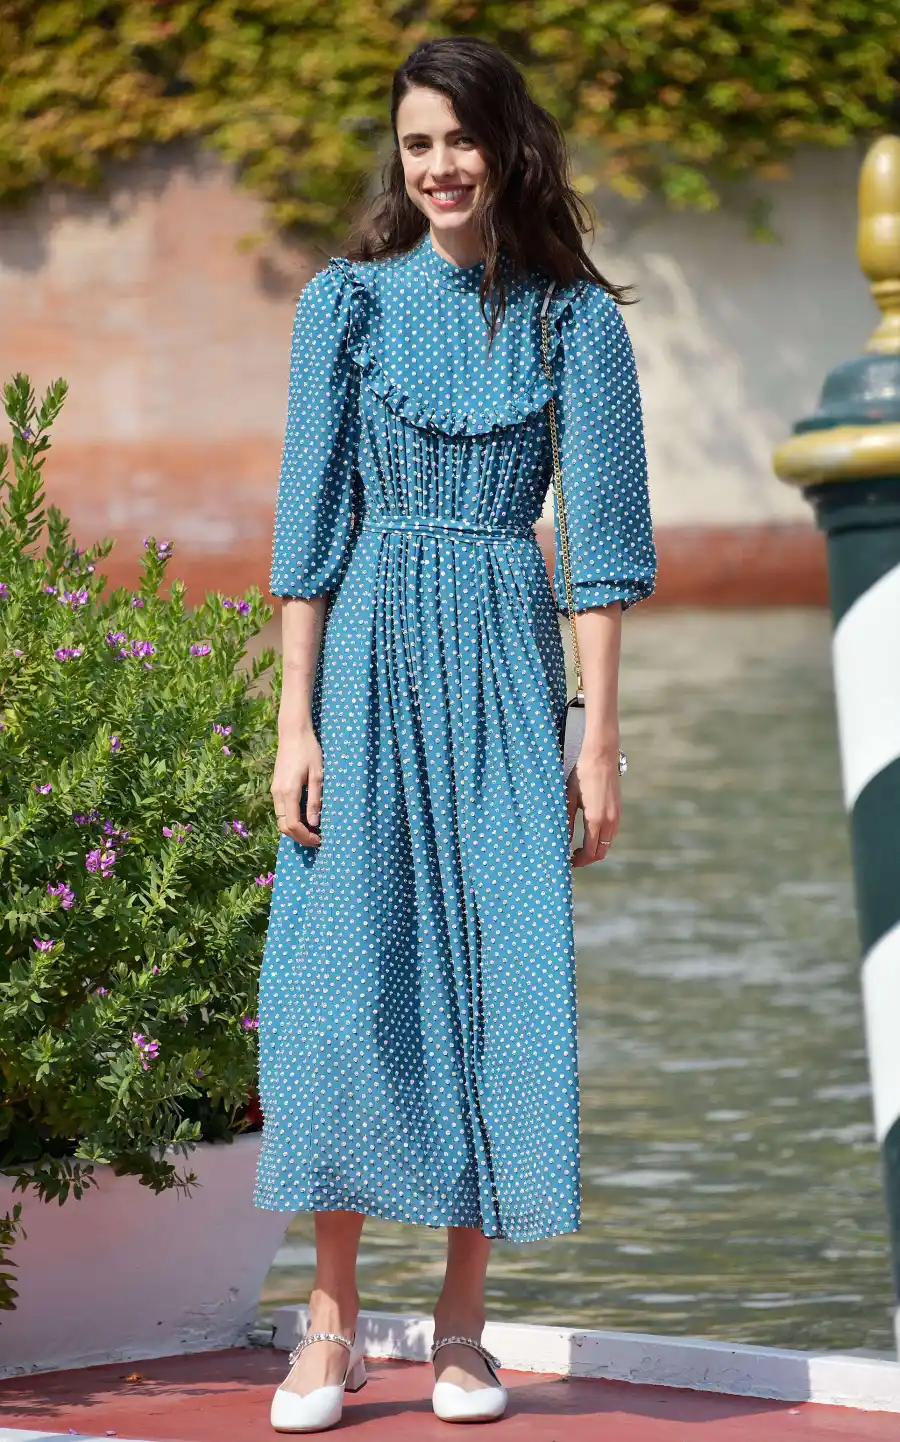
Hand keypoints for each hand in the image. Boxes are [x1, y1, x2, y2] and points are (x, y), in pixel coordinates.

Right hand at [271, 727, 322, 846]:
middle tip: (316, 839)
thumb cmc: (309, 751)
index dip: (305, 837)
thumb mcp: (318, 774)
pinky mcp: (276, 787)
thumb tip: (314, 823)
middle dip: (299, 837)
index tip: (319, 840)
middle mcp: (278, 794)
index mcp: (288, 792)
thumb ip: (315, 799)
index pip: (292, 825)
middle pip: (283, 826)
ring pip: (280, 819)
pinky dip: (291, 819)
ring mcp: (275, 791)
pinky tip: (305, 817)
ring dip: (294, 829)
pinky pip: (281, 810)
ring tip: (312, 830)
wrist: (293, 732)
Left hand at [566, 748, 620, 865]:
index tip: (569, 861)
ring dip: (596, 848)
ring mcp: (617, 815)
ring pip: (608, 842)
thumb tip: (563, 840)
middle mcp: (610, 821)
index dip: (580, 861)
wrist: (601, 755)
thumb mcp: (569, 798)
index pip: (590, 852)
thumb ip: (567, 821)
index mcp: (595, 820)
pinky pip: (611, 832)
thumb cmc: (581, 774)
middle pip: (601, 851)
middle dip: (588, 858)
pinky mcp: (619, 809)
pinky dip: (602, 838)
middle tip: (573, 857)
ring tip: (580, 846)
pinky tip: (590, 832)